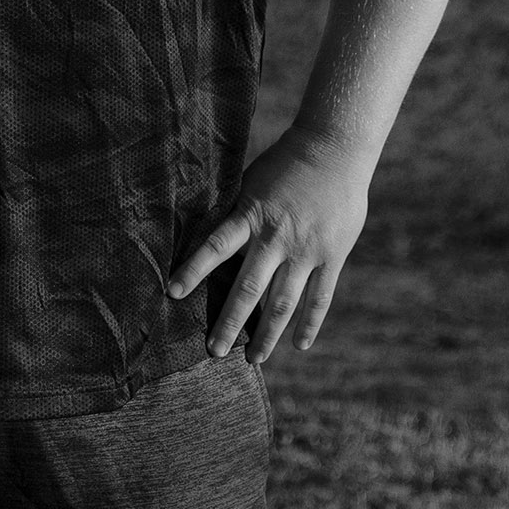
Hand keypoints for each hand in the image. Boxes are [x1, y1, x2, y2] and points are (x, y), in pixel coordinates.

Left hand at [166, 129, 372, 363]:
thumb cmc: (286, 163)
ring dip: (267, 334)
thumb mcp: (251, 182)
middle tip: (214, 351)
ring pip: (284, 303)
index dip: (194, 270)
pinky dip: (310, 323)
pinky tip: (299, 345)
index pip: (216, 247)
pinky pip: (320, 298)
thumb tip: (209, 239)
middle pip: (248, 289)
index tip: (173, 293)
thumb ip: (236, 213)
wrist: (334, 149)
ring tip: (253, 359)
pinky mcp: (332, 256)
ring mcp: (306, 251)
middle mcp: (277, 238)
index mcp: (252, 216)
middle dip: (229, 323)